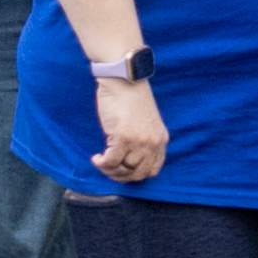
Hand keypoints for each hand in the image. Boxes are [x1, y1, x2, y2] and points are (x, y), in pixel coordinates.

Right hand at [92, 70, 168, 186]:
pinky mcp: (123, 137)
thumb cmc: (130, 99)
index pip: (152, 170)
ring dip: (109, 169)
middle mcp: (153, 143)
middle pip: (138, 173)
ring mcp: (139, 141)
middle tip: (108, 169)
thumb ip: (142, 141)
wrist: (123, 81)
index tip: (122, 171)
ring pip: (124, 170)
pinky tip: (96, 158)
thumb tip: (127, 163)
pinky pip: (111, 161)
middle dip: (121, 176)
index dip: (135, 175)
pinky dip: (102, 163)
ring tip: (101, 161)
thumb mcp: (145, 123)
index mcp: (160, 139)